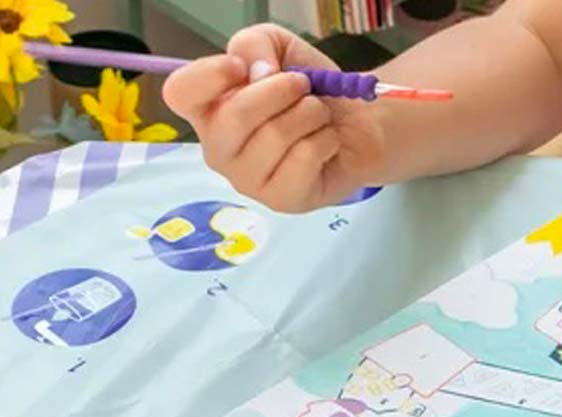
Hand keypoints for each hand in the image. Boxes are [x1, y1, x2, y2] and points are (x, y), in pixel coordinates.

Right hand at [163, 24, 385, 212]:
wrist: (353, 128)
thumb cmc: (306, 92)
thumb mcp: (278, 49)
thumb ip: (255, 44)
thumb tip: (255, 74)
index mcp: (207, 111)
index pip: (179, 94)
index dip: (209, 76)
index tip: (242, 67)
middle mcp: (219, 150)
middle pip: (235, 115)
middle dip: (280, 90)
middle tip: (303, 85)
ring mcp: (247, 181)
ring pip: (275, 135)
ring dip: (310, 113)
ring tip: (318, 115)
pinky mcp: (281, 200)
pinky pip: (303, 158)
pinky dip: (325, 139)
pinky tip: (326, 144)